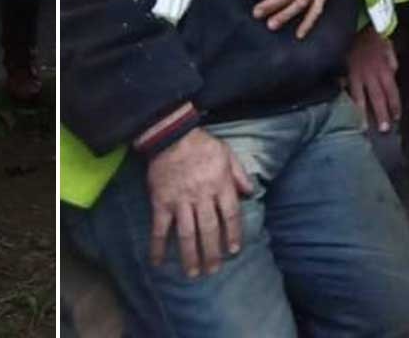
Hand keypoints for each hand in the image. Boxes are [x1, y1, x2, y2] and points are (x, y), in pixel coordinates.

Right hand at [145, 128, 251, 277]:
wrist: (171, 134)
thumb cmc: (201, 144)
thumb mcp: (227, 153)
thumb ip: (239, 174)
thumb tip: (250, 192)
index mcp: (220, 185)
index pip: (230, 215)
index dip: (233, 234)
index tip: (233, 250)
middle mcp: (202, 197)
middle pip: (209, 230)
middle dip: (212, 253)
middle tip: (212, 270)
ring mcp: (181, 201)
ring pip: (187, 233)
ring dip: (190, 255)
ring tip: (193, 273)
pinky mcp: (161, 201)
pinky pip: (160, 227)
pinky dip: (158, 245)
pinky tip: (157, 261)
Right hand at [345, 26, 401, 131]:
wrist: (356, 23)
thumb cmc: (372, 34)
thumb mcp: (387, 45)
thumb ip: (391, 60)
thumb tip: (393, 72)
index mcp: (385, 69)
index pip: (392, 92)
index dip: (394, 106)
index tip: (396, 118)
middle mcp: (371, 75)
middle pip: (378, 98)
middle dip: (381, 114)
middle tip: (384, 130)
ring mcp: (356, 74)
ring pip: (360, 97)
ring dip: (362, 113)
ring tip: (362, 127)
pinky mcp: (343, 71)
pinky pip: (345, 87)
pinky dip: (345, 98)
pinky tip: (343, 108)